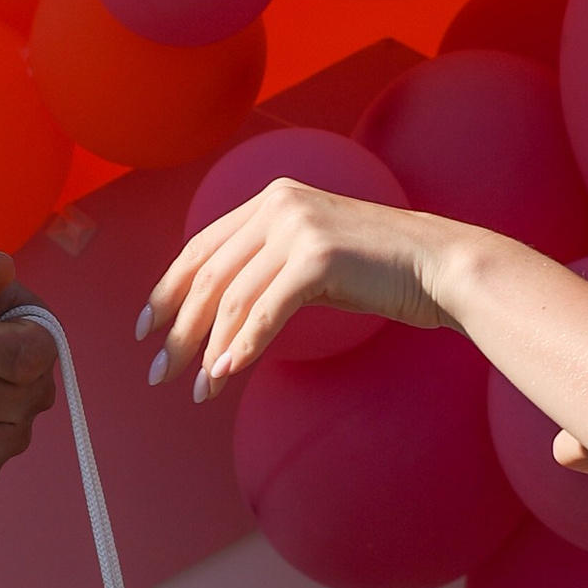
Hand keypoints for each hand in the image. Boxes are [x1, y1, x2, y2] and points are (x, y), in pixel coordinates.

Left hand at [141, 181, 467, 392]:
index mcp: (272, 199)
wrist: (440, 265)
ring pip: (231, 298)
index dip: (167, 289)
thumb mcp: (312, 256)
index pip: (201, 247)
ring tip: (198, 389)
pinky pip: (264, 312)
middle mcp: (278, 204)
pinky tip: (227, 374)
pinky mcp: (317, 258)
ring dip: (208, 350)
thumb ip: (267, 266)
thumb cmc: (380, 269)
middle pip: (207, 275)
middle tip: (160, 371)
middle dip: (178, 328)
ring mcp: (297, 227)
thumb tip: (217, 313)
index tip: (147, 327)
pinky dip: (242, 347)